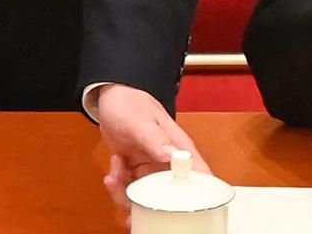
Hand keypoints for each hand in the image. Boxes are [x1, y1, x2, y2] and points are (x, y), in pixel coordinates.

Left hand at [97, 84, 209, 209]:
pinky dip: (119, 188)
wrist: (111, 99)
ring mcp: (153, 169)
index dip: (198, 196)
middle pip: (171, 196)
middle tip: (130, 198)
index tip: (179, 211)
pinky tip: (112, 172)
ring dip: (127, 195)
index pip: (200, 176)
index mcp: (181, 150)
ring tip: (114, 176)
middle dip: (150, 203)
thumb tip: (175, 157)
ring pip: (148, 197)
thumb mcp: (141, 123)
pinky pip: (132, 190)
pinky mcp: (138, 172)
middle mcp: (170, 163)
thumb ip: (157, 140)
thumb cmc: (131, 105)